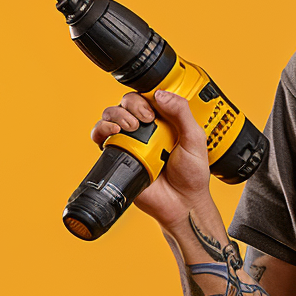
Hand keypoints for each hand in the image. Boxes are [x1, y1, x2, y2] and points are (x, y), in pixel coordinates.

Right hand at [91, 90, 210, 228]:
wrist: (181, 202)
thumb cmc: (191, 174)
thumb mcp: (195, 139)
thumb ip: (182, 114)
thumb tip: (161, 94)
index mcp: (165, 120)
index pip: (149, 96)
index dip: (146, 95)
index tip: (153, 107)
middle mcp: (146, 128)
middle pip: (127, 102)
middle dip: (132, 104)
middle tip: (145, 119)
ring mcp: (131, 140)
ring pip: (111, 115)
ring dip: (116, 115)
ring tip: (131, 127)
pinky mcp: (118, 154)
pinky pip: (100, 137)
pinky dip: (101, 129)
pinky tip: (113, 132)